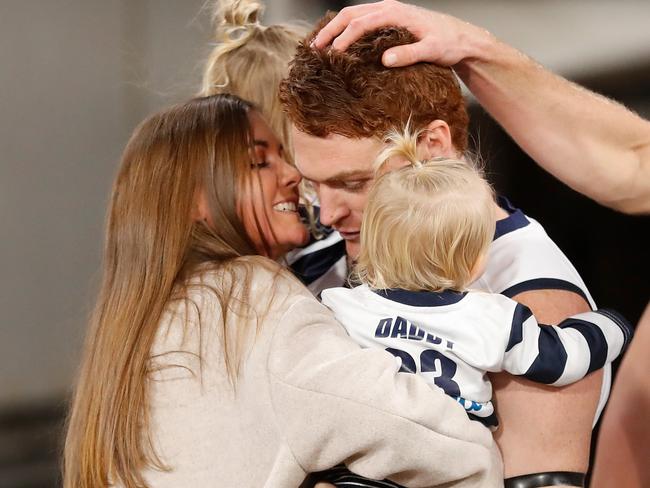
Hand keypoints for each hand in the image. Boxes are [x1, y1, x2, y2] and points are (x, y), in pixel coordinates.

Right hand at [312, 0, 491, 67]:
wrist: (461, 38)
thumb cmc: (448, 44)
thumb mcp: (431, 51)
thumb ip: (408, 55)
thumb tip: (384, 60)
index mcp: (395, 13)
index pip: (362, 22)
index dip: (345, 37)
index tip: (333, 53)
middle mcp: (388, 8)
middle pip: (350, 14)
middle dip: (330, 30)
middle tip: (314, 48)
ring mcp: (387, 12)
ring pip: (352, 15)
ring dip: (333, 29)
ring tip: (318, 45)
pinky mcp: (387, 20)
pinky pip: (360, 20)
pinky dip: (344, 29)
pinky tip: (337, 42)